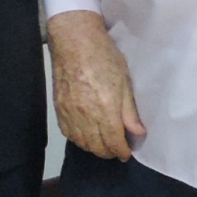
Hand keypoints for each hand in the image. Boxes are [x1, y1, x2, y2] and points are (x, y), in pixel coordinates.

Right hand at [46, 10, 144, 160]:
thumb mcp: (124, 82)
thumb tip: (137, 133)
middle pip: (97, 147)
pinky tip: (85, 136)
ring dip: (93, 148)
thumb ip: (129, 112)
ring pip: (81, 143)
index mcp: (105, 109)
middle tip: (117, 149)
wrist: (74, 42)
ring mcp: (69, 113)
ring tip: (103, 144)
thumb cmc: (103, 57)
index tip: (127, 153)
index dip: (122, 152)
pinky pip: (68, 133)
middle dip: (109, 152)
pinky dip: (78, 139)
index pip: (113, 142)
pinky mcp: (59, 108)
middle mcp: (85, 115)